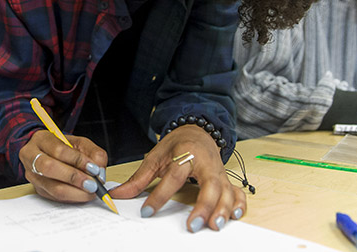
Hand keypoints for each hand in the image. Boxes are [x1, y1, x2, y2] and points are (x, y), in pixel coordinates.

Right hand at [19, 130, 107, 202]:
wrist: (47, 153)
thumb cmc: (64, 147)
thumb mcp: (80, 143)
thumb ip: (92, 152)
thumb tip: (99, 170)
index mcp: (41, 139)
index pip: (58, 150)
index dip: (77, 160)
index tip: (94, 168)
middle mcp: (31, 157)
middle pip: (48, 168)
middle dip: (74, 177)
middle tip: (92, 183)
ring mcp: (32, 175)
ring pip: (52, 188)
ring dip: (76, 192)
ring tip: (91, 190)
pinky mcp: (38, 190)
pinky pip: (56, 198)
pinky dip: (73, 197)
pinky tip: (83, 193)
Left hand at [109, 125, 245, 231]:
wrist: (196, 131)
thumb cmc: (176, 145)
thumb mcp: (155, 156)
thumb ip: (138, 178)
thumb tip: (118, 194)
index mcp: (185, 154)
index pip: (173, 177)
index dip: (159, 195)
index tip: (147, 211)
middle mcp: (205, 164)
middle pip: (209, 185)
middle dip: (203, 206)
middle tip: (193, 225)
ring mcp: (218, 172)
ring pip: (226, 191)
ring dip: (222, 210)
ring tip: (214, 226)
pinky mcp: (226, 179)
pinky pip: (237, 192)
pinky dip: (239, 204)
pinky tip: (235, 216)